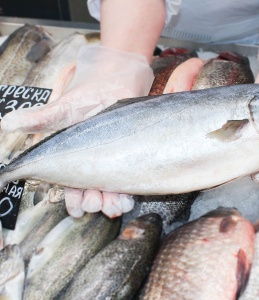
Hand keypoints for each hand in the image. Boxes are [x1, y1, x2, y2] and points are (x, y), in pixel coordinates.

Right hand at [1, 45, 153, 217]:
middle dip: (94, 203)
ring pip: (110, 188)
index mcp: (73, 157)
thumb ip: (40, 119)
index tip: (77, 210)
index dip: (73, 199)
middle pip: (91, 191)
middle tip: (97, 205)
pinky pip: (128, 178)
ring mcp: (111, 159)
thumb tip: (6, 123)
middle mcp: (92, 161)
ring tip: (116, 206)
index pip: (69, 183)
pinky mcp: (128, 155)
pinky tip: (128, 198)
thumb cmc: (89, 95)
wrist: (118, 81)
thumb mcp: (64, 109)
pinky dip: (128, 191)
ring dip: (112, 202)